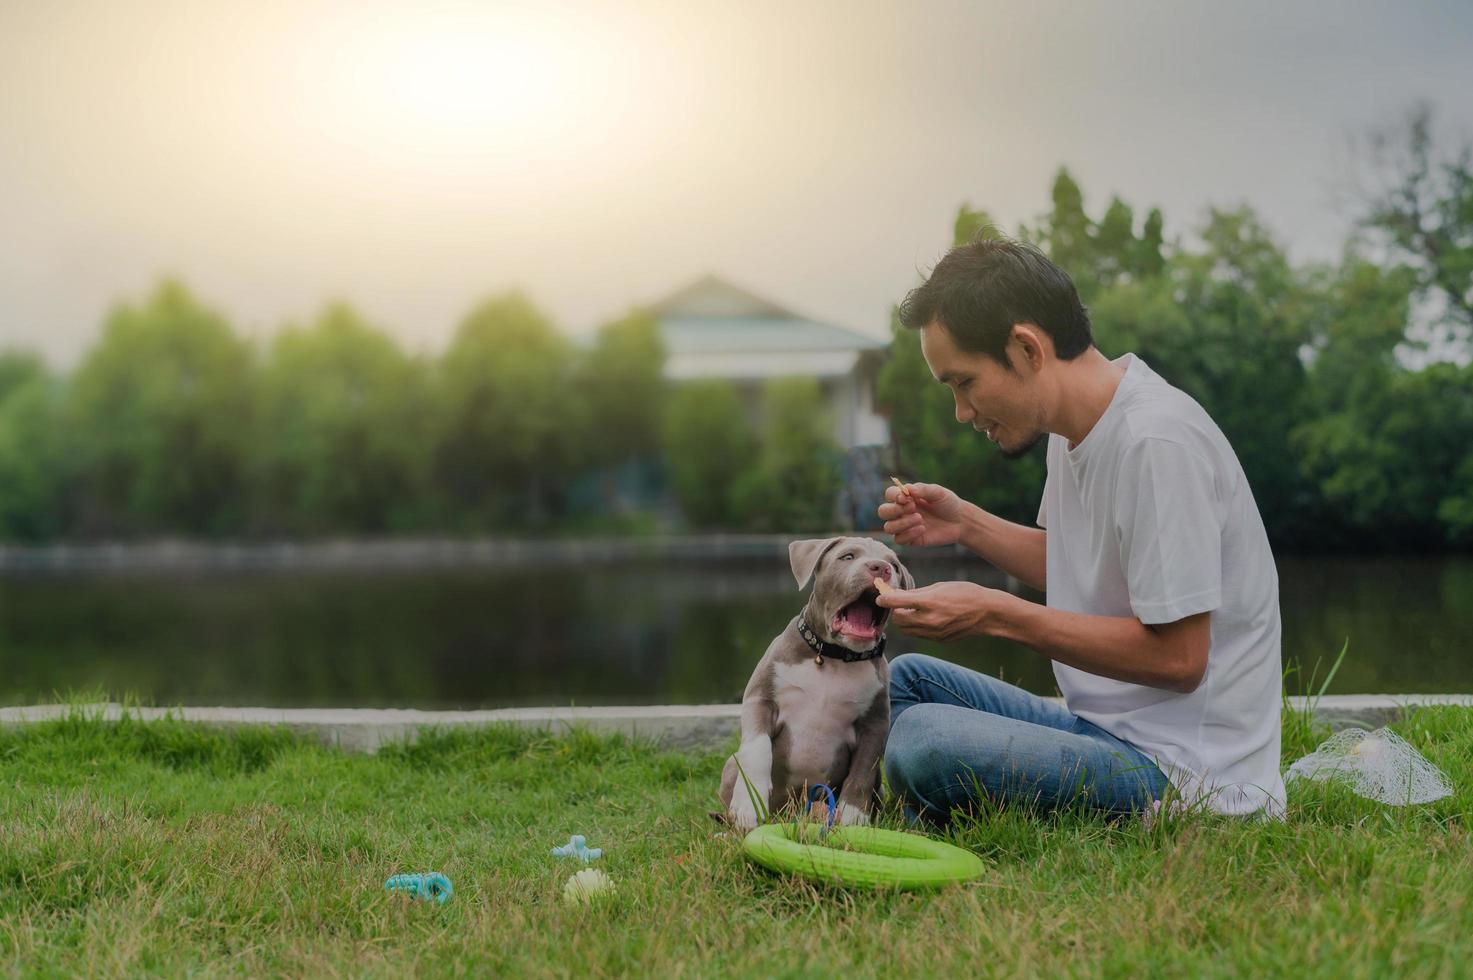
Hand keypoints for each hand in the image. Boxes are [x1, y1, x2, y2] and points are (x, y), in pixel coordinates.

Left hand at [874, 580, 1012, 641]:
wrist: (988, 614)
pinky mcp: (939, 640)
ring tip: (909, 610)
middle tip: (896, 602)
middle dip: (894, 611)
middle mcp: (929, 620)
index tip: (880, 596)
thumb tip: (898, 595)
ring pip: (906, 630)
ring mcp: (934, 633)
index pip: (896, 602)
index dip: (884, 599)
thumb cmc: (966, 594)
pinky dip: (915, 627)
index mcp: (929, 602)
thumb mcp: (940, 587)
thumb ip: (917, 593)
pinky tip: (922, 618)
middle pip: (898, 619)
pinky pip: (919, 634)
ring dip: (903, 620)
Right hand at [876, 482, 965, 547]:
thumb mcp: (938, 492)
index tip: (906, 498)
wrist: (960, 521)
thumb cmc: (948, 503)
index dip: (894, 496)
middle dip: (894, 510)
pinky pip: (899, 540)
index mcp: (905, 497)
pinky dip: (909, 534)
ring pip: (888, 527)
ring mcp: (904, 526)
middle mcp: (901, 512)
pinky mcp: (910, 539)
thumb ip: (923, 489)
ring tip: (920, 519)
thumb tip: (907, 489)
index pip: (889, 494)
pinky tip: (923, 529)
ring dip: (902, 523)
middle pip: (883, 512)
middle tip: (912, 508)